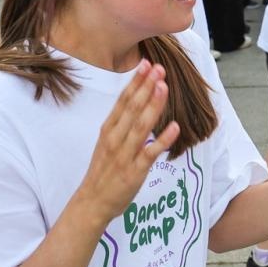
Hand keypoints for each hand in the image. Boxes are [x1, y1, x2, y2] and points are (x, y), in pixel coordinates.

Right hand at [78, 62, 180, 223]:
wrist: (92, 202)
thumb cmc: (102, 171)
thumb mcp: (107, 142)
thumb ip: (120, 124)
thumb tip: (136, 103)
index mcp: (108, 130)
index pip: (123, 101)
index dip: (135, 82)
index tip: (146, 63)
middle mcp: (115, 139)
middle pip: (132, 108)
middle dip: (146, 86)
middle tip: (158, 68)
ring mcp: (124, 155)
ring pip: (140, 126)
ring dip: (153, 105)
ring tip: (164, 86)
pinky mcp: (134, 172)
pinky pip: (150, 153)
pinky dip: (162, 139)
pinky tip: (175, 127)